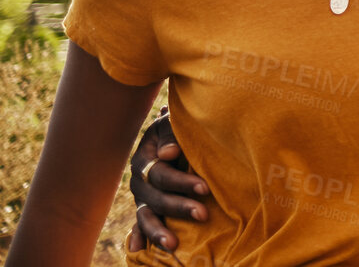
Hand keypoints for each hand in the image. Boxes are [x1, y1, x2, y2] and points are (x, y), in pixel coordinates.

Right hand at [126, 114, 207, 253]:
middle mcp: (139, 179)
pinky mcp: (145, 207)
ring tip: (173, 245)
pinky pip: (140, 223)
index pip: (160, 174)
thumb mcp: (174, 123)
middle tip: (203, 214)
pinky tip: (139, 249)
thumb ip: (172, 134)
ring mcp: (141, 196)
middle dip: (180, 207)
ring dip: (159, 230)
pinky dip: (139, 236)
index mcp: (145, 157)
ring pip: (146, 215)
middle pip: (156, 197)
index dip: (181, 182)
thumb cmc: (180, 126)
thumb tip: (168, 153)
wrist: (175, 132)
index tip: (205, 188)